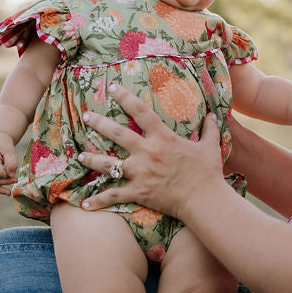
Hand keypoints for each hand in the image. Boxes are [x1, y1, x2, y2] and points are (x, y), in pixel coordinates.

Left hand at [76, 83, 223, 218]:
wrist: (204, 199)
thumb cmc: (208, 172)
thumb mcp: (210, 146)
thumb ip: (209, 129)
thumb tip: (212, 115)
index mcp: (163, 138)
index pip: (140, 111)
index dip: (125, 97)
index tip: (113, 88)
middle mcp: (147, 152)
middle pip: (117, 134)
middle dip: (99, 123)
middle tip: (86, 116)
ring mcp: (140, 173)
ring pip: (108, 164)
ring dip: (91, 159)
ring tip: (79, 156)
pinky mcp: (138, 192)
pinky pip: (114, 196)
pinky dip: (99, 201)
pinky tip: (85, 204)